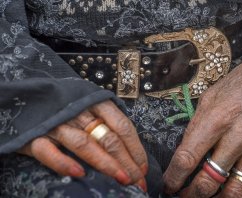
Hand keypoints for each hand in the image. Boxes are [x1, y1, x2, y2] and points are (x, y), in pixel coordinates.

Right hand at [18, 100, 147, 190]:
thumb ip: (107, 122)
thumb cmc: (65, 105)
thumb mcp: (90, 106)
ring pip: (85, 144)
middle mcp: (78, 111)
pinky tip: (80, 174)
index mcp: (96, 102)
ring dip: (106, 164)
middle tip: (138, 181)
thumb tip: (131, 153)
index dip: (136, 149)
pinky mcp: (34, 136)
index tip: (143, 168)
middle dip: (126, 162)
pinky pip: (49, 152)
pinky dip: (64, 163)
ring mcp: (56, 123)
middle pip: (108, 138)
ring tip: (121, 179)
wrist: (24, 96)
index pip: (122, 126)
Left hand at [163, 18, 241, 196]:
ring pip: (233, 191)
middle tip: (182, 194)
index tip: (168, 184)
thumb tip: (187, 148)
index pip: (187, 159)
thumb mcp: (211, 95)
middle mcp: (236, 138)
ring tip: (204, 197)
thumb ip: (198, 123)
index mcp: (216, 120)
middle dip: (190, 194)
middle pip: (208, 182)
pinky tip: (232, 195)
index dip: (173, 178)